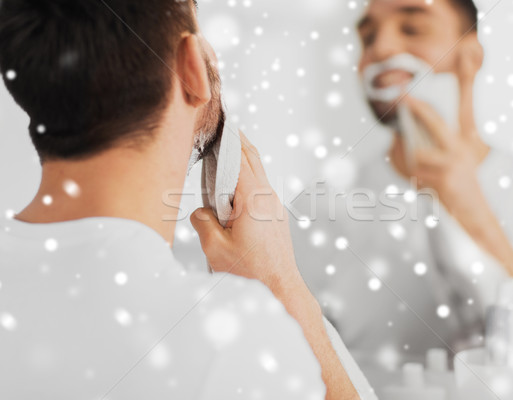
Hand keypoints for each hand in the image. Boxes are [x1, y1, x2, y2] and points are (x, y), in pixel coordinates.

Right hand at [190, 132, 301, 295]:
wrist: (280, 289)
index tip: (221, 121)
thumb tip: (200, 212)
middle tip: (223, 126)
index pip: (240, 158)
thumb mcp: (215, 249)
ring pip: (257, 173)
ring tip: (224, 152)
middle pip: (253, 159)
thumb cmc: (251, 273)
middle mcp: (267, 198)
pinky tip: (232, 187)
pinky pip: (259, 189)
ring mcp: (274, 207)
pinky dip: (246, 179)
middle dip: (237, 140)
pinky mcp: (275, 217)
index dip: (229, 138)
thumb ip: (202, 222)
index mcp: (253, 199)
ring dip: (242, 160)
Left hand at [406, 45, 489, 216]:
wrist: (473, 214)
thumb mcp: (444, 170)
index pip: (437, 119)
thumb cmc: (455, 192)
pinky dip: (414, 180)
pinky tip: (422, 188)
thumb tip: (397, 141)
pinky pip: (418, 173)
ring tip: (416, 177)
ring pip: (418, 153)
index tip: (404, 95)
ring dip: (409, 164)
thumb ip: (425, 154)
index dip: (420, 105)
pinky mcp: (447, 178)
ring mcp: (454, 163)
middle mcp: (459, 149)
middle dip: (417, 108)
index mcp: (458, 145)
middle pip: (434, 122)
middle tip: (401, 99)